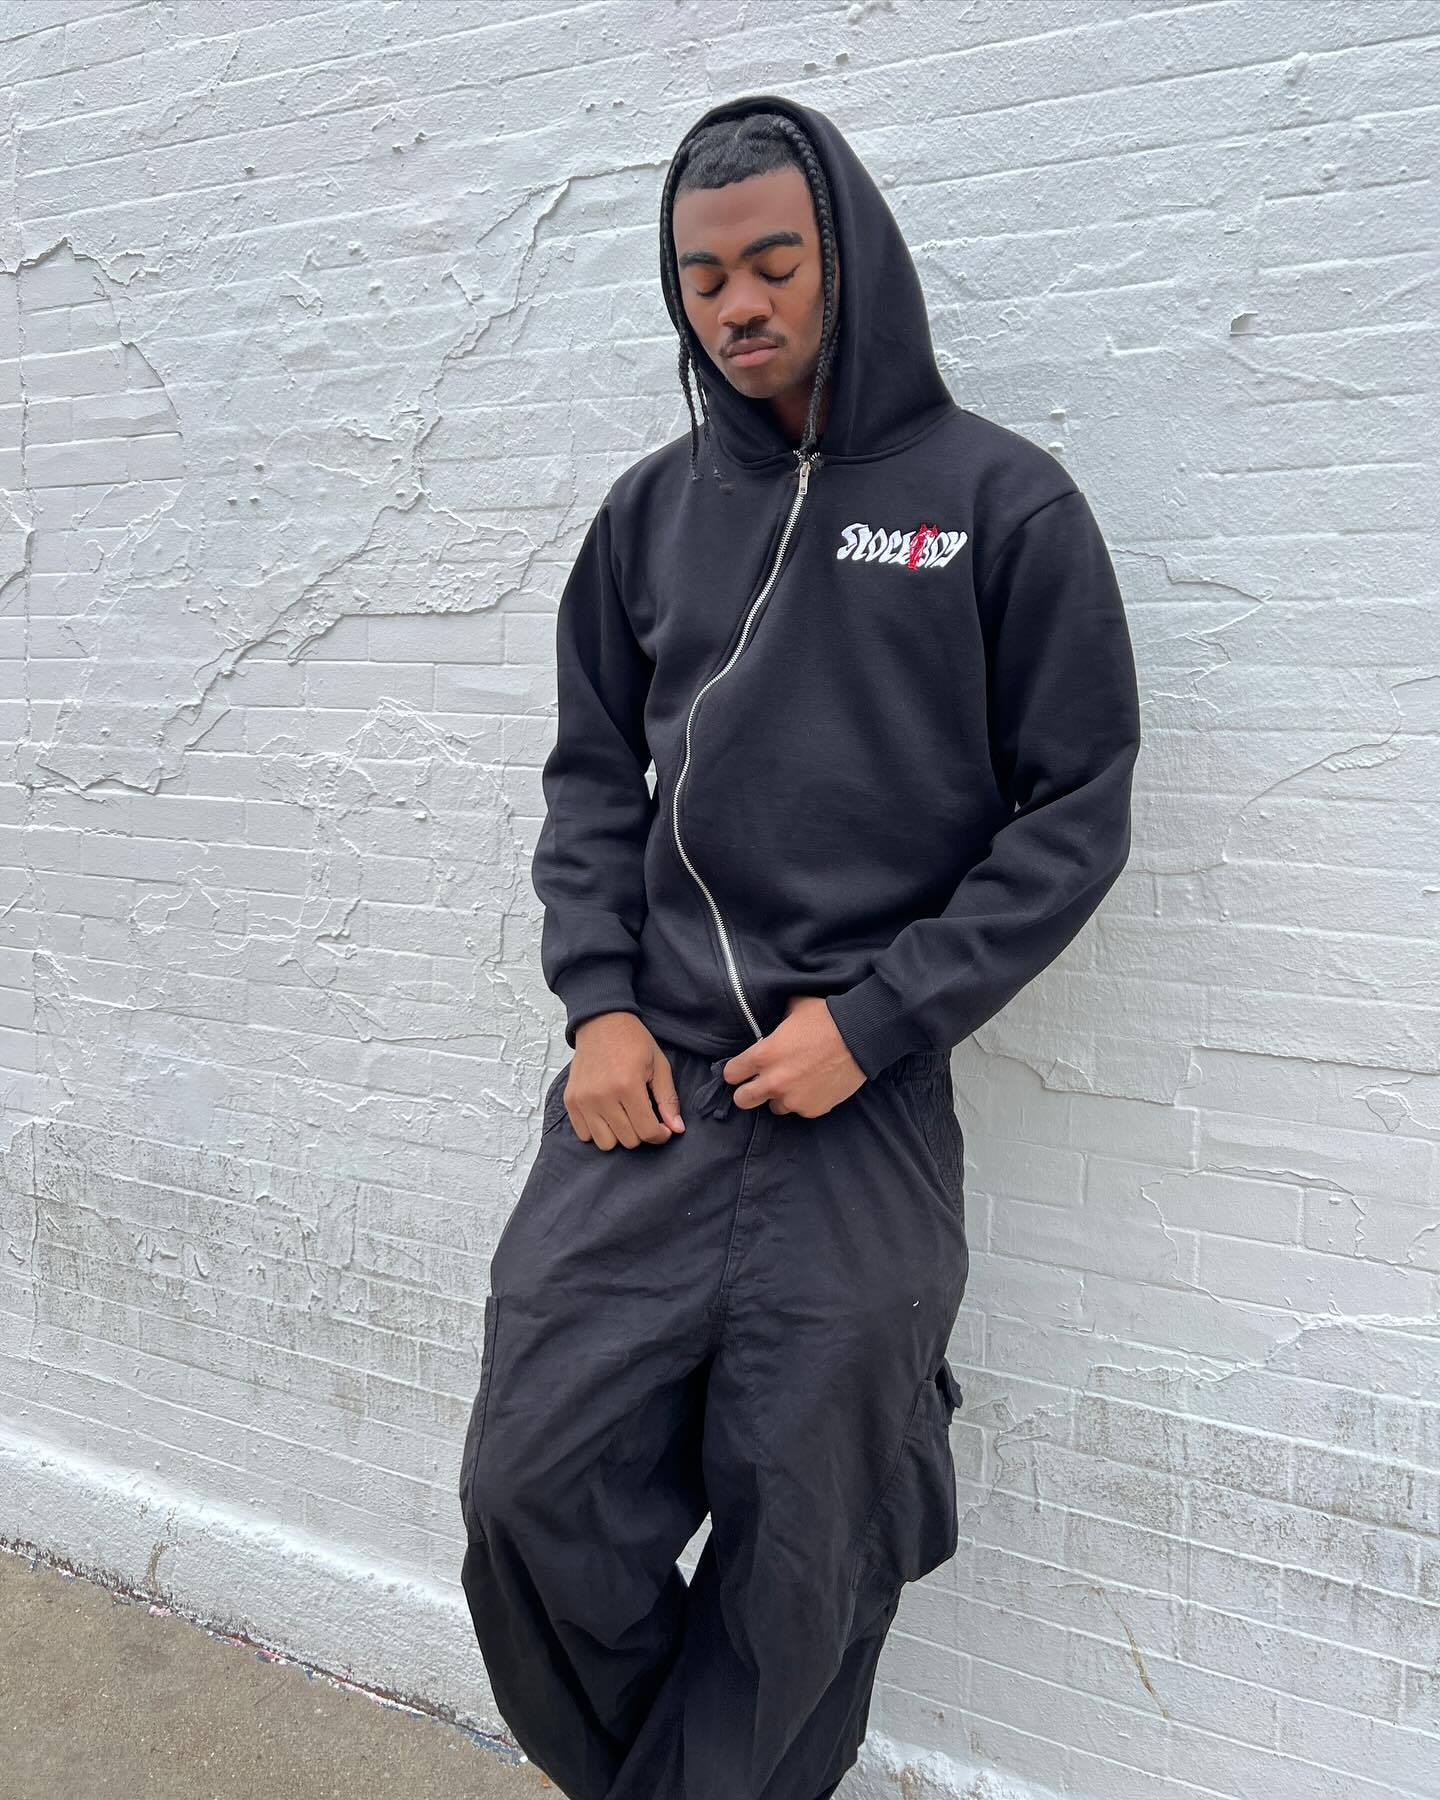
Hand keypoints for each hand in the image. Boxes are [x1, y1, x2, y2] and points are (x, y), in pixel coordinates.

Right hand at [567, 1013, 684, 1149]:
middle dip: (641, 1132)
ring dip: (619, 1135)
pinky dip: (597, 1130)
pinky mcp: (571, 1101)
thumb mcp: (659, 1065)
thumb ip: (668, 1099)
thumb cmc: (632, 1041)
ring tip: (624, 1116)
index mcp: (628, 1086)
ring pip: (605, 1143)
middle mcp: (603, 1096)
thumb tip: (677, 1129)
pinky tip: (607, 1114)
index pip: (647, 1131)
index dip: (660, 1134)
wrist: (601, 1022)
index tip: (663, 1128)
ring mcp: (584, 1100)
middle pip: (628, 1141)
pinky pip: (585, 1135)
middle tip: (643, 1116)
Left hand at [716, 995, 865, 1117]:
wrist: (860, 1036)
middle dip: (748, 1092)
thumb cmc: (826, 1018)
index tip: (743, 1069)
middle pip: (742, 1100)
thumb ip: (777, 1022)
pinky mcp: (813, 1110)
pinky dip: (804, 1101)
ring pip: (774, 1107)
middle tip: (760, 1082)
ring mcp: (793, 1099)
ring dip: (779, 1097)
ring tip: (795, 1082)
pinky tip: (815, 1085)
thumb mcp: (793, 1009)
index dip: (736, 1070)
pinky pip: (800, 1110)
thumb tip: (775, 1022)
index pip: (731, 1074)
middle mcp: (773, 1082)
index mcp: (763, 1055)